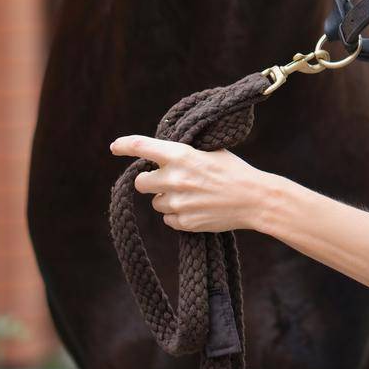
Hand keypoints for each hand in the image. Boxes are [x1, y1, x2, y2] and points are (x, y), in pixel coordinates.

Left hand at [109, 135, 269, 233]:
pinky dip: (178, 215)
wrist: (254, 199)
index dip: (124, 146)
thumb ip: (183, 154)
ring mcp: (177, 202)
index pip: (142, 147)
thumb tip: (161, 156)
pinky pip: (169, 219)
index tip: (114, 147)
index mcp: (181, 155)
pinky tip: (198, 208)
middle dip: (150, 181)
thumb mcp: (209, 152)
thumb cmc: (234, 171)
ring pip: (156, 202)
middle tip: (166, 180)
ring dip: (167, 199)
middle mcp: (174, 178)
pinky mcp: (183, 222)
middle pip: (141, 182)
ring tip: (193, 195)